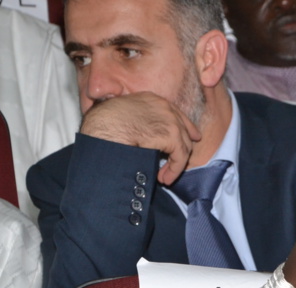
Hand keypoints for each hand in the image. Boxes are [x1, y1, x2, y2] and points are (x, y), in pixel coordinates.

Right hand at [80, 92, 202, 185]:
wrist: (101, 128)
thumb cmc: (104, 124)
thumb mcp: (125, 116)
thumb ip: (141, 121)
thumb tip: (148, 139)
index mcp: (151, 99)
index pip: (176, 114)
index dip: (186, 127)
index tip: (194, 138)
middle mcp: (164, 106)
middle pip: (183, 131)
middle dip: (183, 149)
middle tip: (176, 166)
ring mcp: (169, 120)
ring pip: (183, 146)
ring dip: (175, 165)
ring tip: (165, 177)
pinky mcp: (171, 135)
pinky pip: (179, 157)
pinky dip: (174, 170)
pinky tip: (165, 178)